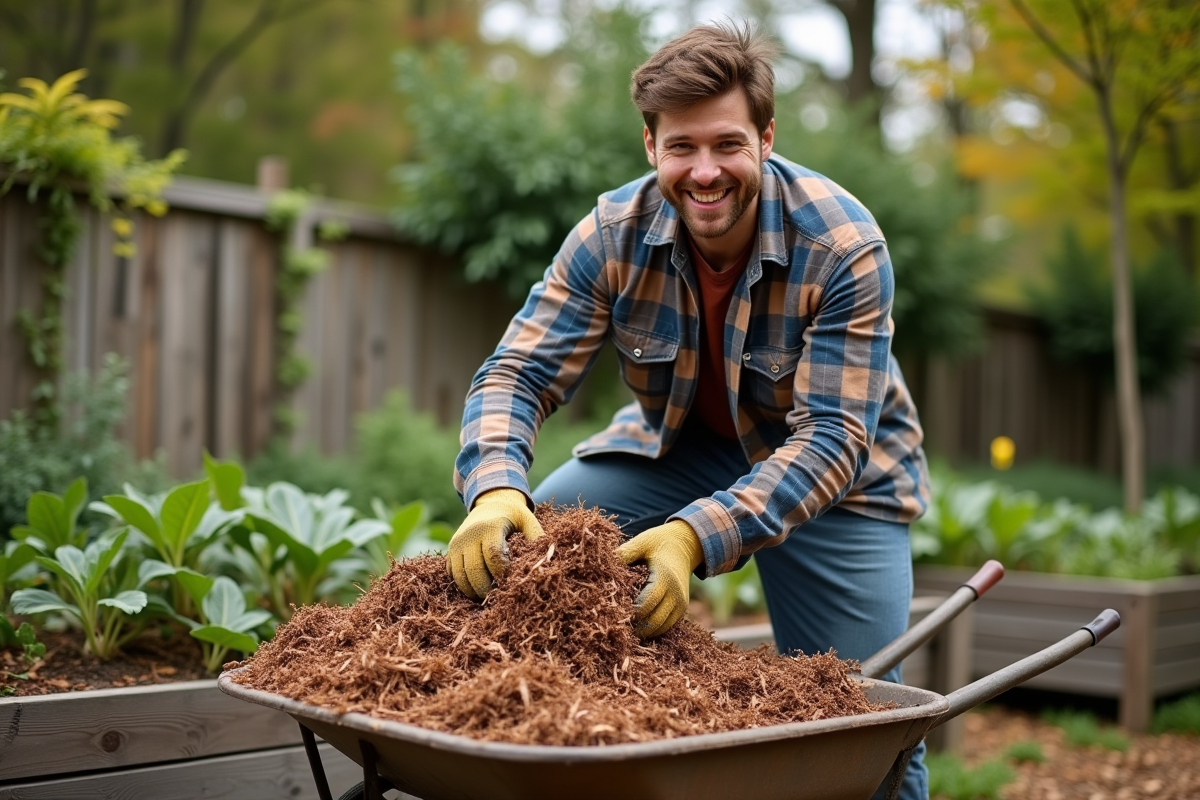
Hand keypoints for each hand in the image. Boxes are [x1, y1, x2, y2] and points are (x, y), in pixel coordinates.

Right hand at [447, 489, 544, 600]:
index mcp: (490, 527)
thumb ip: (537, 537)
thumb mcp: (528, 520)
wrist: (490, 503)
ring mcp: (457, 543)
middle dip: (486, 589)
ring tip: (486, 597)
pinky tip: (476, 588)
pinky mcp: (450, 550)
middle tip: (498, 598)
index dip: (502, 574)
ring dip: (472, 591)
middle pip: (474, 570)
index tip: (511, 583)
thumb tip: (549, 561)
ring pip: (460, 576)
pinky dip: (462, 585)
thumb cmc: (513, 516)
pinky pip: (452, 574)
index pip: (493, 556)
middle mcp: (470, 535)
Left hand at [616, 519, 703, 638]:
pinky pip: (666, 626)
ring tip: (625, 628)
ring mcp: (681, 604)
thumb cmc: (660, 542)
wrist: (686, 545)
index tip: (613, 614)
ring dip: (643, 631)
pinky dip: (652, 629)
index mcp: (665, 578)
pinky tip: (637, 625)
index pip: (646, 604)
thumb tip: (601, 564)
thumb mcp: (642, 542)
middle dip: (635, 627)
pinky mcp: (681, 609)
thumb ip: (624, 553)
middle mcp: (676, 594)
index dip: (630, 613)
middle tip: (615, 627)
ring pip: (660, 628)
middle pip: (654, 621)